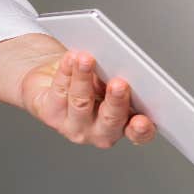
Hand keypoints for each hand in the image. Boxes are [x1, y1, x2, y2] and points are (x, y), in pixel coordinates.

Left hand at [0, 34, 154, 147]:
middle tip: (120, 83)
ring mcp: (75, 127)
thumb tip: (118, 67)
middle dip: (116, 101)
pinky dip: (66, 72)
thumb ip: (116, 80)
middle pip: (110, 119)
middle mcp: (101, 131)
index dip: (142, 130)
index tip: (142, 120)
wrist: (53, 80)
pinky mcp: (51, 116)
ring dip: (84, 79)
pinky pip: (60, 92)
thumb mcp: (110, 80)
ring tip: (87, 59)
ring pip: (81, 103)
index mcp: (126, 124)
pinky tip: (71, 59)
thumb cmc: (91, 81)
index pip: (139, 133)